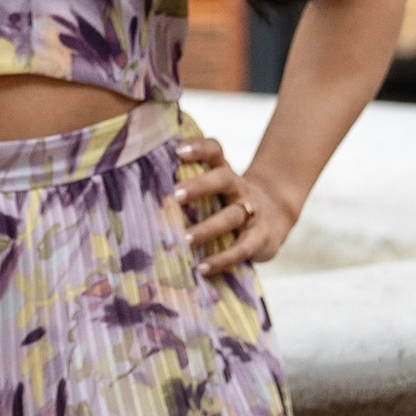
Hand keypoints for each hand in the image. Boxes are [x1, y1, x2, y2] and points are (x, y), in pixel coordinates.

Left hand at [178, 131, 299, 272]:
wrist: (275, 217)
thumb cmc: (229, 202)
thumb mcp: (216, 189)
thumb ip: (189, 188)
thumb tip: (141, 194)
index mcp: (225, 173)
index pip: (215, 151)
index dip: (199, 148)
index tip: (177, 151)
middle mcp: (239, 188)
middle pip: (223, 179)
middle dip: (201, 186)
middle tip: (176, 195)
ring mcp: (252, 212)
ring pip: (231, 216)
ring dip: (208, 228)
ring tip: (186, 239)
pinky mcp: (260, 237)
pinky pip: (242, 249)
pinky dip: (222, 259)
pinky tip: (202, 268)